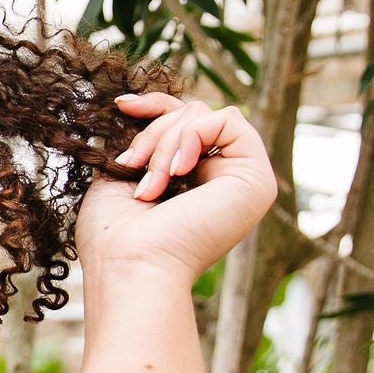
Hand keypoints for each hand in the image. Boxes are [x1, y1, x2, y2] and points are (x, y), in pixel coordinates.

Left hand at [77, 92, 276, 288]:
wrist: (129, 266)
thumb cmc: (115, 235)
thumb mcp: (123, 174)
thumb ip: (145, 142)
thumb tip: (141, 106)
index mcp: (194, 182)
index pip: (184, 122)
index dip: (155, 106)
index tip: (122, 107)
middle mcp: (223, 180)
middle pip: (192, 113)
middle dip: (154, 132)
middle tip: (132, 166)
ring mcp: (243, 179)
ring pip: (204, 114)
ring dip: (165, 141)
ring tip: (150, 183)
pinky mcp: (257, 177)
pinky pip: (228, 119)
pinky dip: (192, 136)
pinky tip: (177, 170)